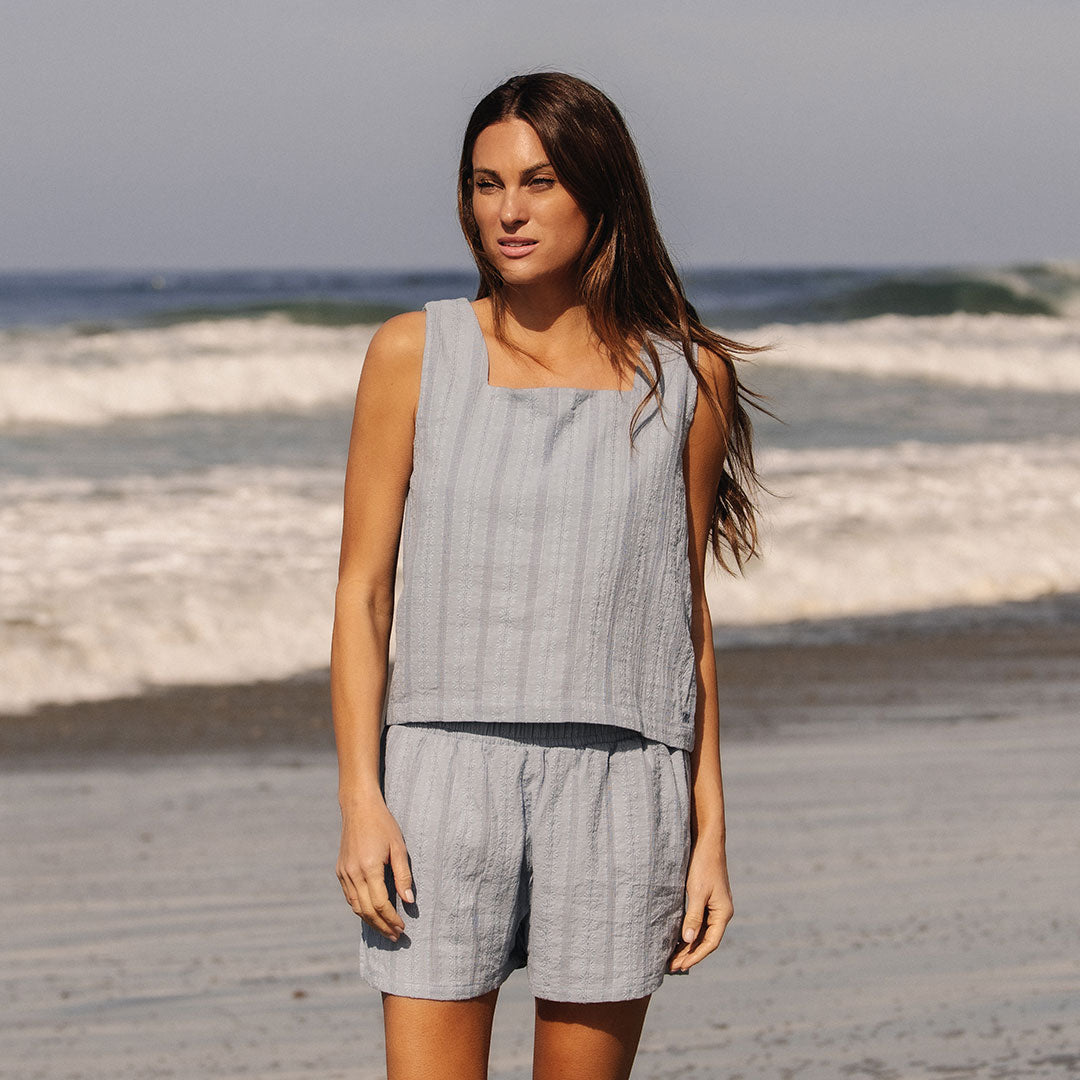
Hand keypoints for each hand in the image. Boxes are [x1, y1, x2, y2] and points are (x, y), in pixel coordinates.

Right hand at [336, 796, 413, 941]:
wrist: (358, 808)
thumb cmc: (383, 825)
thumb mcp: (399, 847)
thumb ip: (403, 875)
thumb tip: (409, 901)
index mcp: (369, 868)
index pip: (381, 904)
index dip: (392, 919)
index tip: (403, 927)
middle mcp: (353, 873)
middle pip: (367, 910)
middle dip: (382, 926)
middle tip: (396, 937)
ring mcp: (344, 873)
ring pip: (356, 907)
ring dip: (370, 921)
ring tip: (385, 930)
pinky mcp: (340, 871)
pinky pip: (350, 897)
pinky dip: (360, 909)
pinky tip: (372, 913)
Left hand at [668, 837, 732, 972]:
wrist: (707, 843)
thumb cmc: (703, 865)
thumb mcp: (697, 892)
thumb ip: (693, 917)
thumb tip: (689, 940)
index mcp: (723, 913)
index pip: (710, 943)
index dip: (695, 956)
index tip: (679, 965)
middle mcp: (722, 912)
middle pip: (706, 940)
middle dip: (690, 954)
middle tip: (672, 966)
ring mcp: (716, 906)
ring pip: (702, 932)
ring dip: (689, 945)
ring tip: (673, 958)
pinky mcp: (708, 900)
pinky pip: (700, 922)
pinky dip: (690, 932)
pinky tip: (678, 938)